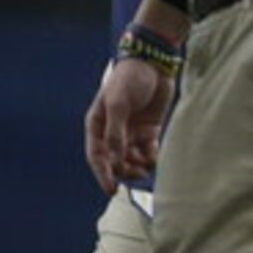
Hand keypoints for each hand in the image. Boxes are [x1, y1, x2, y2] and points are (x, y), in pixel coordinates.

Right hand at [86, 55, 172, 192]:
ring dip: (138, 166)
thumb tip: (115, 162)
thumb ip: (116, 133)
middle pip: (115, 161)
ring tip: (147, 165)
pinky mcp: (149, 130)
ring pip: (132, 159)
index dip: (103, 174)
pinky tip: (154, 157)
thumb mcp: (118, 104)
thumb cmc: (129, 79)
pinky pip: (148, 151)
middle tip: (136, 173)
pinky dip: (151, 158)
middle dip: (124, 171)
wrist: (154, 63)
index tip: (112, 190)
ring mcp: (131, 132)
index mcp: (98, 125)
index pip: (97, 156)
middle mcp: (113, 131)